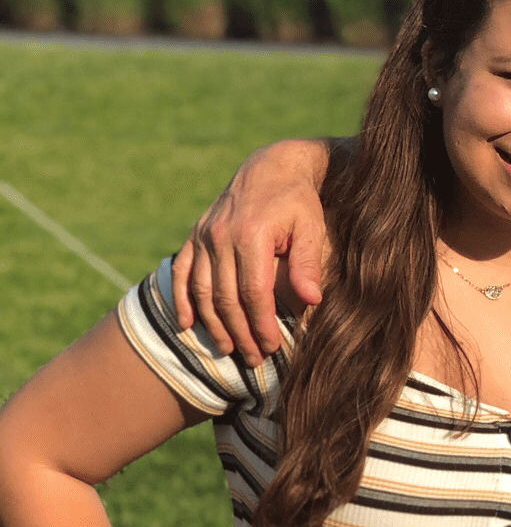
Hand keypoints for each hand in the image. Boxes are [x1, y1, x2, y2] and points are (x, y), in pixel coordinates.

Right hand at [170, 140, 331, 362]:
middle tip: (255, 358)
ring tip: (228, 349)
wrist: (273, 168)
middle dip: (240, 332)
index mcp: (251, 235)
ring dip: (213, 324)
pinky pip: (181, 272)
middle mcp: (220, 236)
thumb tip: (312, 300)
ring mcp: (203, 236)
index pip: (253, 292)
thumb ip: (309, 263)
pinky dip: (181, 299)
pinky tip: (187, 324)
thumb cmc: (299, 202)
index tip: (273, 346)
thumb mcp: (312, 227)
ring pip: (201, 290)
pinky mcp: (195, 235)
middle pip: (224, 297)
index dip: (262, 323)